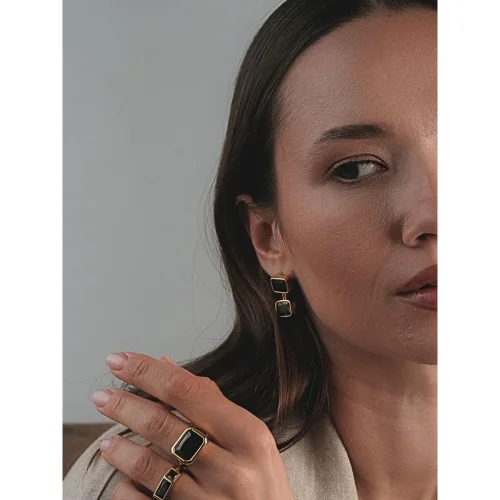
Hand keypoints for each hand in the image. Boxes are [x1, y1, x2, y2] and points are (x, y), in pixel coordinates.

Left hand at [92, 352, 293, 498]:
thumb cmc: (262, 482)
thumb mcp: (251, 438)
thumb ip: (210, 401)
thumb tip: (165, 365)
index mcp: (248, 435)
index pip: (186, 390)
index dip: (147, 371)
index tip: (120, 361)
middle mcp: (230, 469)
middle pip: (162, 424)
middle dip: (125, 404)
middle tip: (103, 394)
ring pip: (149, 466)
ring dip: (122, 449)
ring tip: (110, 441)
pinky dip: (128, 488)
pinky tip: (125, 479)